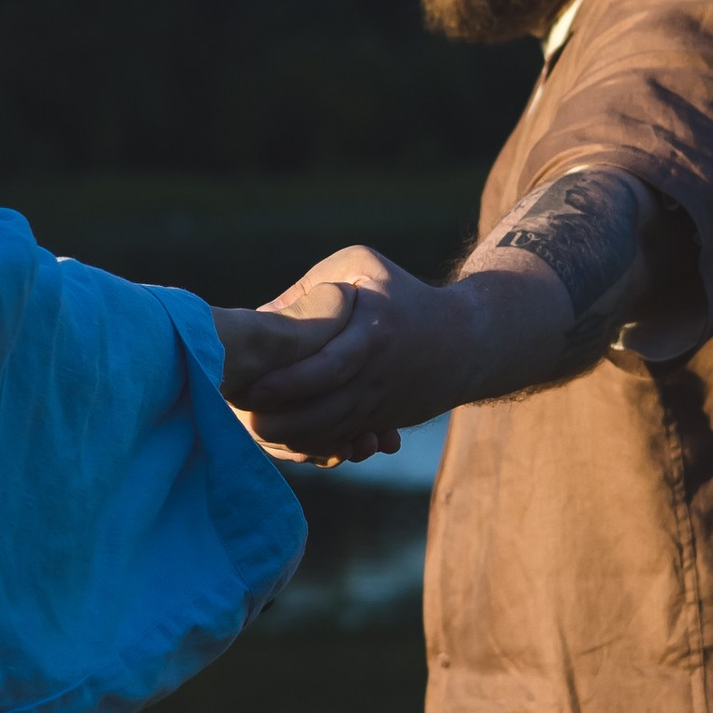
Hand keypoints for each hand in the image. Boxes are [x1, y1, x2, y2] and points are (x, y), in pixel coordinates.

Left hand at [241, 245, 572, 455]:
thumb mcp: (360, 267)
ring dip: (296, 439)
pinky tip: (289, 440)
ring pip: (335, 433)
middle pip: (328, 411)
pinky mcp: (384, 422)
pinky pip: (347, 440)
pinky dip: (319, 445)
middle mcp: (382, 374)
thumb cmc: (399, 293)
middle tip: (246, 419)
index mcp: (376, 332)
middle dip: (284, 422)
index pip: (330, 365)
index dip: (290, 382)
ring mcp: (385, 404)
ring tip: (259, 431)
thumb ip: (310, 288)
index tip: (253, 387)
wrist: (466, 341)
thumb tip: (258, 319)